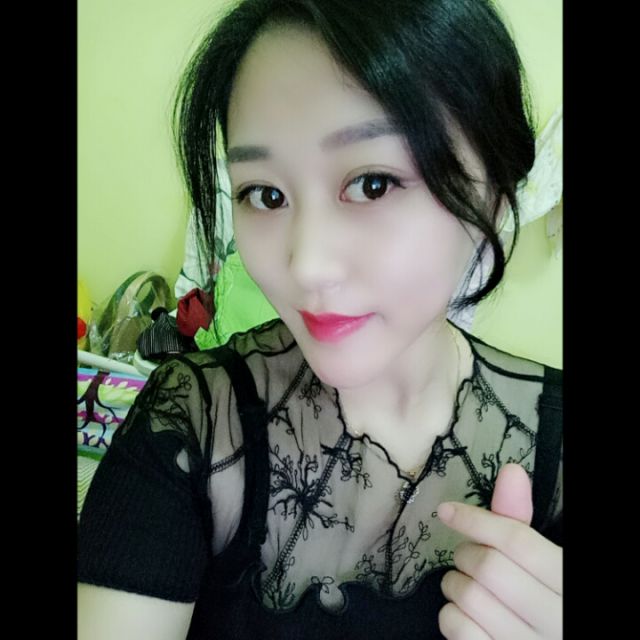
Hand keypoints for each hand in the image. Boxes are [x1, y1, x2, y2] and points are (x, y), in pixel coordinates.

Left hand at [436, 463, 561, 638]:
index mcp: (569, 580)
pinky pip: (458, 628)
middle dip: (466, 554)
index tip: (447, 510)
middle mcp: (557, 618)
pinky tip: (465, 613)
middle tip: (468, 557)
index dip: (476, 520)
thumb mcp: (544, 562)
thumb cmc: (545, 600)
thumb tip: (511, 470)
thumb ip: (521, 521)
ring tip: (466, 584)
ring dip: (454, 583)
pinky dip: (450, 614)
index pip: (518, 541)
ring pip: (469, 596)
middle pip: (488, 567)